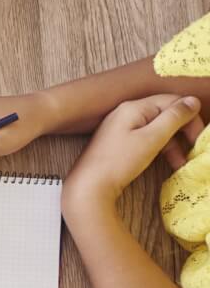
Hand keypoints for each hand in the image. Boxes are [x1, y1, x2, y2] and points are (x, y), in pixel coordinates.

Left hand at [65, 95, 202, 209]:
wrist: (89, 187)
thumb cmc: (120, 161)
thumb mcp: (152, 138)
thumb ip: (174, 118)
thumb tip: (193, 100)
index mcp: (134, 107)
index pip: (172, 101)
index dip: (190, 117)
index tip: (199, 138)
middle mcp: (126, 112)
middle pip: (165, 114)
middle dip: (182, 132)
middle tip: (194, 150)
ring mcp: (121, 127)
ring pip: (157, 129)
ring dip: (173, 144)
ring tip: (182, 163)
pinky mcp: (119, 142)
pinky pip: (146, 139)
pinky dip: (160, 149)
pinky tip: (170, 163)